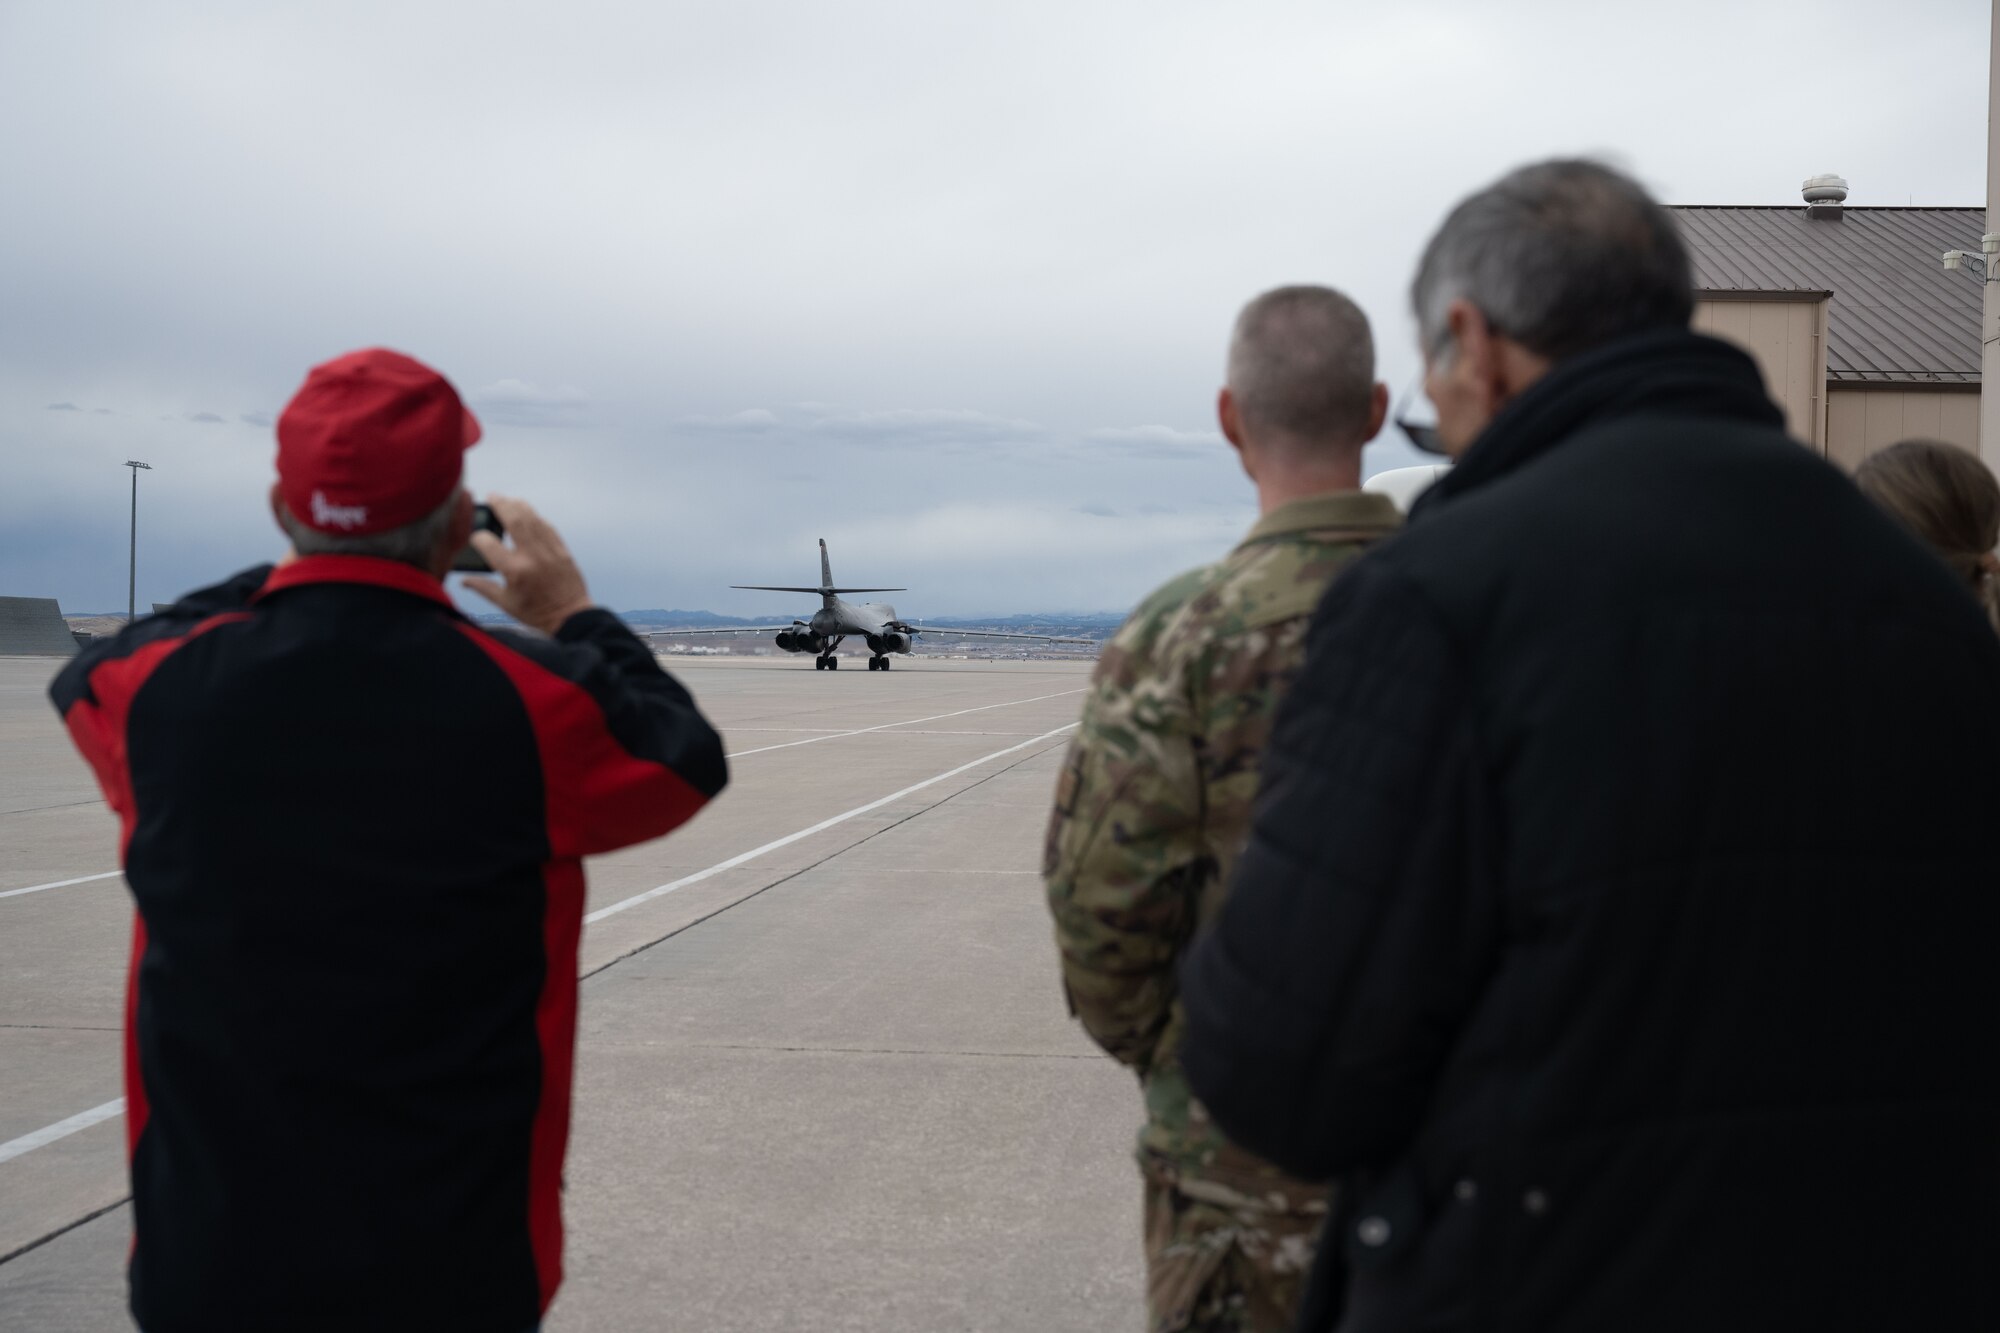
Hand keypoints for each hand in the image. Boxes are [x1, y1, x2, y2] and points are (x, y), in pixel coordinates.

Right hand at [461, 495, 595, 634]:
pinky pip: (547, 526)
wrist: (571, 617)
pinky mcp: (562, 550)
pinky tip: (527, 513)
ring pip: (532, 518)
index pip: (488, 543)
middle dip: (500, 505)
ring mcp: (549, 550)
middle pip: (514, 520)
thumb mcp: (505, 604)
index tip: (475, 538)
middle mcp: (532, 556)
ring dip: (519, 506)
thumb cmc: (536, 613)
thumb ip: (483, 588)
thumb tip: (463, 580)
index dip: (478, 537)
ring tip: (508, 501)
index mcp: (515, 570)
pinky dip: (536, 517)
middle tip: (492, 496)